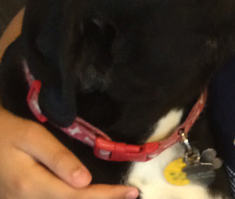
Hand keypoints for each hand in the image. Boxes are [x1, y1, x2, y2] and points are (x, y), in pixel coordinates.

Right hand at [0, 107, 138, 198]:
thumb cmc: (8, 133)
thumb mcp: (33, 138)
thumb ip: (59, 159)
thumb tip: (85, 180)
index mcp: (32, 186)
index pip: (79, 196)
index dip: (107, 196)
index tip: (131, 191)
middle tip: (129, 194)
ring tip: (114, 195)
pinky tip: (85, 194)